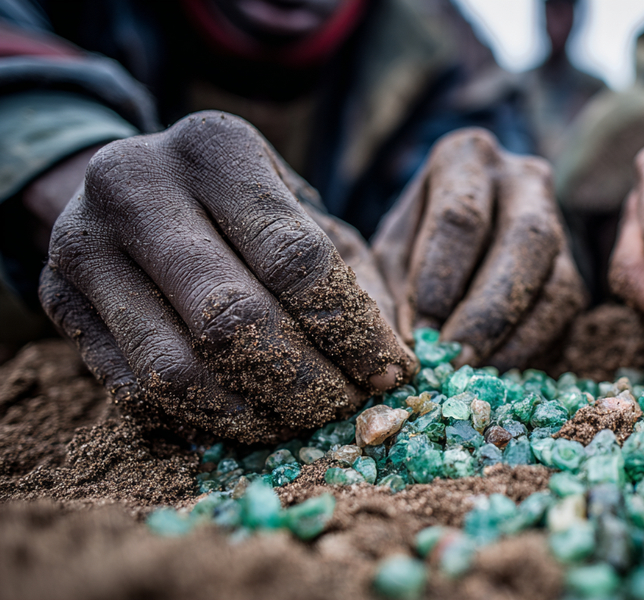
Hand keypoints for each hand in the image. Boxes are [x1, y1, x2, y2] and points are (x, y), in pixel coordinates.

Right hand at [39, 111, 415, 442]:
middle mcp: (136, 186)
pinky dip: (204, 421)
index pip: (297, 260)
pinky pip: (137, 389)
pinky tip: (251, 421)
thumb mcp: (304, 210)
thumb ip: (350, 276)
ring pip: (180, 369)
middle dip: (307, 383)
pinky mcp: (58, 299)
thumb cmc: (243, 204)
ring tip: (306, 423)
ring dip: (256, 415)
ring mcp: (84, 244)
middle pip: (235, 320)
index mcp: (215, 149)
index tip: (391, 373)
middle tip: (350, 408)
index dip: (353, 331)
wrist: (131, 182)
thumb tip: (393, 365)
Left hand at [372, 128, 586, 370]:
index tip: (417, 331)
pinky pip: (564, 316)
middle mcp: (524, 180)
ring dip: (514, 336)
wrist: (453, 239)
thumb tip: (414, 347)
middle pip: (526, 240)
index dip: (439, 280)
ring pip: (557, 281)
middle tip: (455, 358)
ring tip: (473, 373)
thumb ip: (396, 292)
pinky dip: (529, 350)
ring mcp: (559, 225)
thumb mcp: (390, 252)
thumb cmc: (411, 243)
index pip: (462, 217)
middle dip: (489, 309)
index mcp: (467, 158)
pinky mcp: (576, 273)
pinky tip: (495, 372)